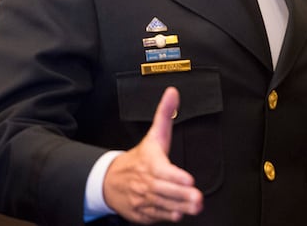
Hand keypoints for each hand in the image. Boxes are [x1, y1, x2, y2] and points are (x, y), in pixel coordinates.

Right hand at [103, 87, 203, 223]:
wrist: (108, 179)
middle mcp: (145, 181)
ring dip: (178, 206)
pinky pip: (153, 215)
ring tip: (194, 208)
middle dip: (182, 195)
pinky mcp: (141, 211)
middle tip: (198, 199)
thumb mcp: (153, 135)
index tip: (189, 180)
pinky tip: (176, 215)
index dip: (176, 176)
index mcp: (150, 162)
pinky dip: (163, 215)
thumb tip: (173, 92)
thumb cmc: (139, 158)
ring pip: (161, 204)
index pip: (163, 170)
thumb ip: (165, 115)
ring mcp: (142, 198)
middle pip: (164, 190)